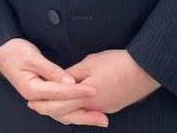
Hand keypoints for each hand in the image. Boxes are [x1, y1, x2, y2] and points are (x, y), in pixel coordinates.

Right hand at [0, 39, 106, 127]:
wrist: (2, 50)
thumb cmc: (14, 51)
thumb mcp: (33, 57)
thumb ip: (52, 71)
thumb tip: (69, 81)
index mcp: (32, 89)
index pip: (60, 93)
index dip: (78, 91)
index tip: (94, 89)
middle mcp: (35, 98)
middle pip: (63, 111)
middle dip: (84, 113)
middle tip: (103, 116)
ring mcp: (39, 98)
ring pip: (62, 113)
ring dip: (81, 116)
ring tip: (99, 117)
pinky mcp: (43, 95)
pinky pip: (60, 107)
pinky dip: (73, 110)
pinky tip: (85, 111)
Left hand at [34, 50, 156, 117]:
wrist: (145, 69)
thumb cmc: (117, 63)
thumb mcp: (89, 63)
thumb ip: (72, 75)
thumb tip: (60, 81)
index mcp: (85, 96)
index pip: (58, 105)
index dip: (43, 103)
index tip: (31, 101)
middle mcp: (95, 107)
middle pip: (67, 113)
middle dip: (50, 110)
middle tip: (35, 106)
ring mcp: (106, 108)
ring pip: (80, 114)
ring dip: (65, 111)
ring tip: (53, 105)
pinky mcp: (114, 106)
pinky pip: (92, 111)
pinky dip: (80, 109)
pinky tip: (75, 104)